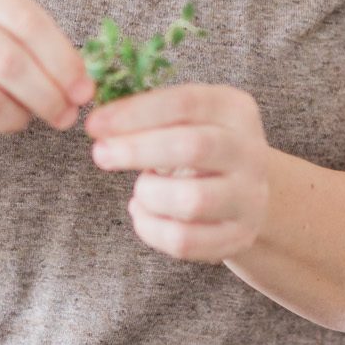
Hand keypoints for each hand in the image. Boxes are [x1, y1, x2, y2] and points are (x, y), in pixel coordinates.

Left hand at [85, 84, 271, 261]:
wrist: (244, 191)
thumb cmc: (198, 148)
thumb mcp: (184, 121)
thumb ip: (147, 115)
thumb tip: (99, 123)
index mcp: (234, 110)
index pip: (185, 103)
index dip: (135, 113)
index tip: (95, 124)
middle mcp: (250, 151)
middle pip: (193, 148)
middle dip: (137, 151)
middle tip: (101, 154)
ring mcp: (249, 197)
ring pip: (192, 200)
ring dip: (149, 194)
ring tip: (141, 190)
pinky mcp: (239, 236)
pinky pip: (185, 241)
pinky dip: (151, 229)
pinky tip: (143, 213)